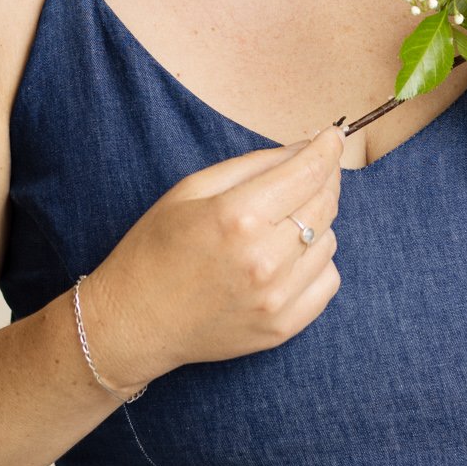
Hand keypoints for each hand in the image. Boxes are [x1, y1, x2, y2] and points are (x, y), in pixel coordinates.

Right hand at [84, 126, 346, 388]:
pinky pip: (327, 280)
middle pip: (325, 204)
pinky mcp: (282, 327)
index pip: (307, 173)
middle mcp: (264, 258)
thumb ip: (253, 165)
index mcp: (237, 216)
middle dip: (325, 180)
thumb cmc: (156, 249)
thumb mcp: (192, 190)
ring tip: (282, 223)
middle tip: (313, 172)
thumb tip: (306, 149)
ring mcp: (276, 298)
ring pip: (329, 241)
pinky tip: (287, 258)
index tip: (333, 138)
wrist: (133, 323)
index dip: (327, 149)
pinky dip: (316, 263)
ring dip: (315, 224)